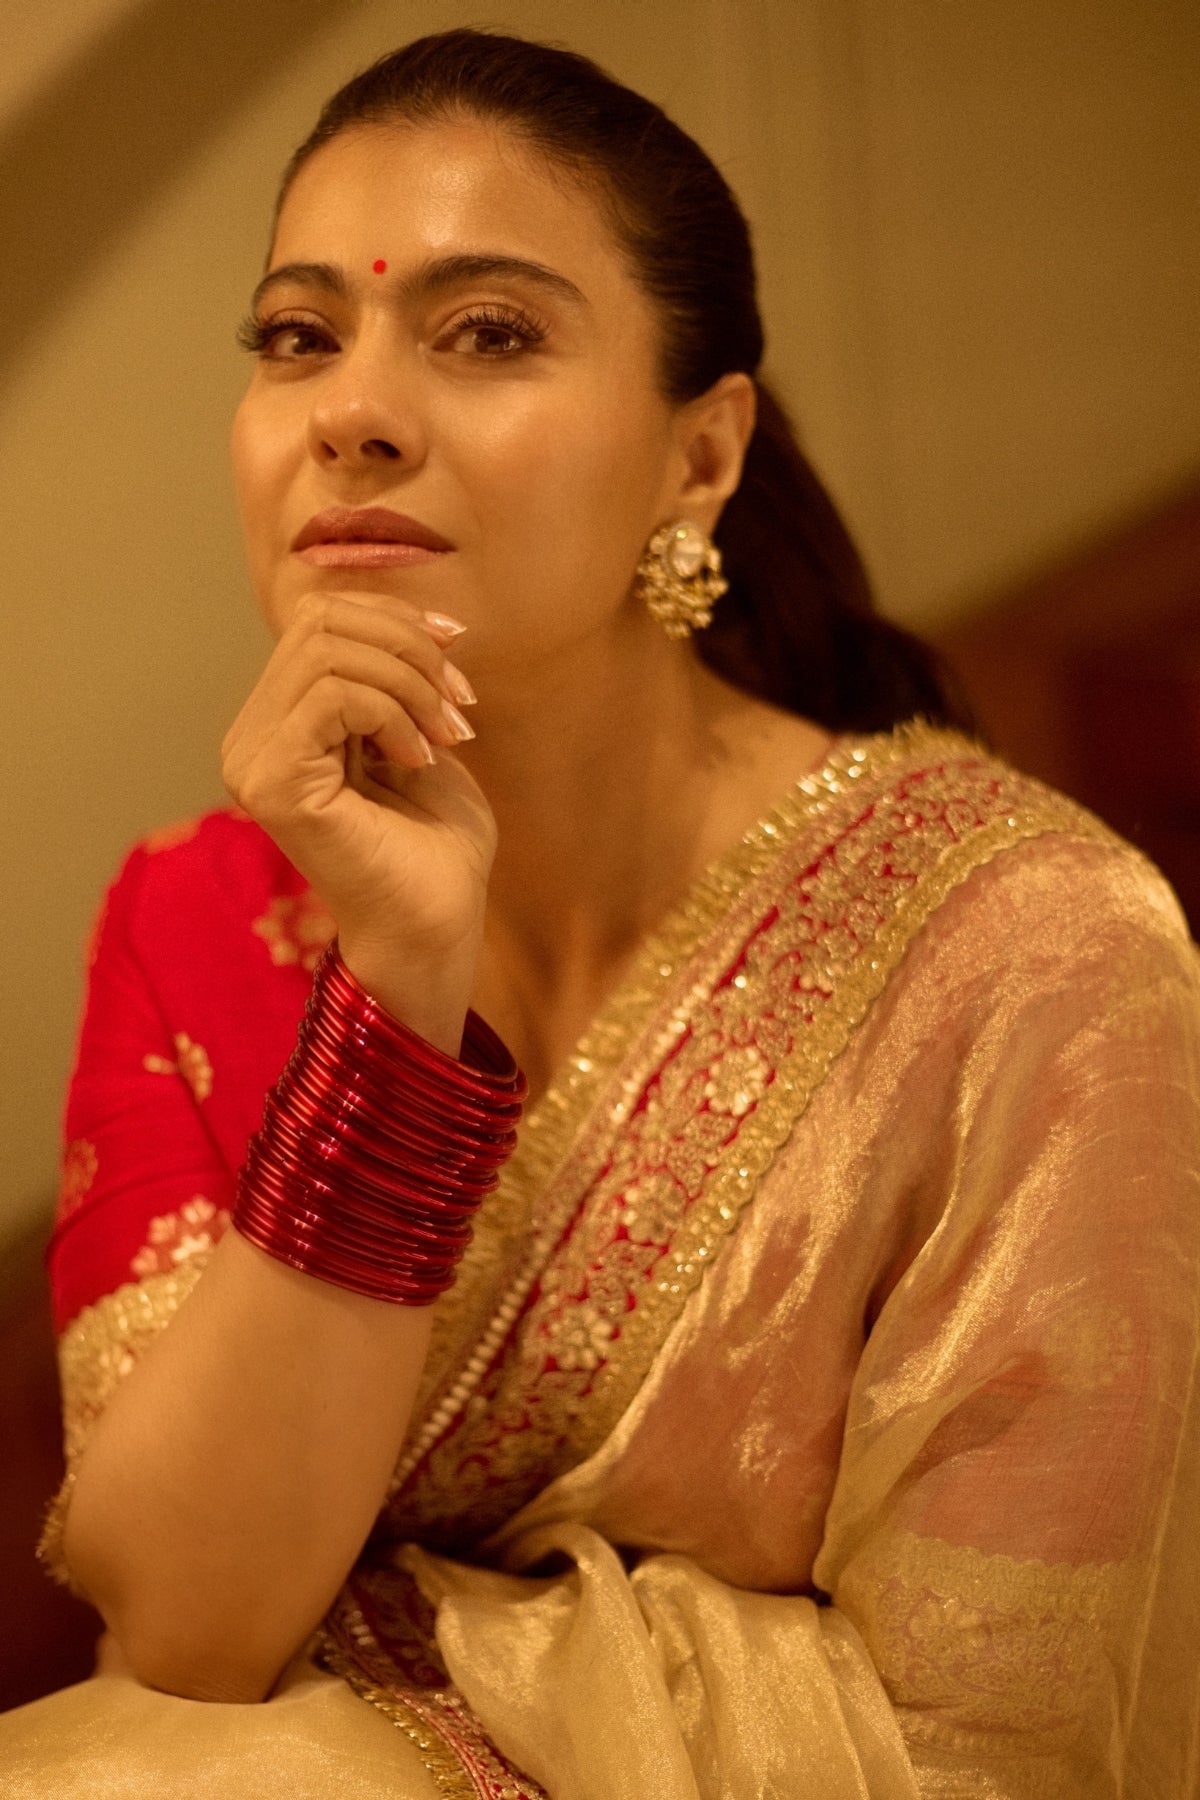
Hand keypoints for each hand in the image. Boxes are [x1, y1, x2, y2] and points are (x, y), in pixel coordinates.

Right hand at [221, 592, 493, 1046]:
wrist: (437, 922)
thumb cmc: (435, 843)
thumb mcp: (418, 732)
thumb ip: (394, 672)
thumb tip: (407, 610)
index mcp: (279, 721)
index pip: (320, 619)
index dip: (395, 618)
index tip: (456, 650)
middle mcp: (251, 737)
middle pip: (321, 622)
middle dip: (409, 649)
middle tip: (459, 704)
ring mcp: (253, 760)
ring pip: (330, 651)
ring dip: (411, 683)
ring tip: (447, 736)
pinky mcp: (272, 783)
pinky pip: (336, 695)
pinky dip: (395, 713)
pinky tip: (420, 758)